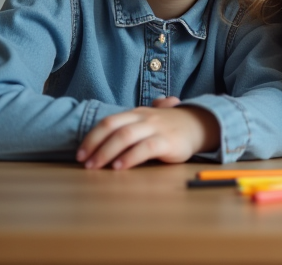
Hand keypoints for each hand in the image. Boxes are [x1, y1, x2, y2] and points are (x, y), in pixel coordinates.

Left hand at [76, 106, 219, 169]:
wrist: (201, 126)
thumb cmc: (171, 126)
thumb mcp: (149, 119)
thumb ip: (130, 123)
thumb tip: (104, 130)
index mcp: (137, 113)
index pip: (108, 122)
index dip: (91, 138)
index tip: (80, 154)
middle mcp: (144, 118)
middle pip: (113, 128)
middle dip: (95, 146)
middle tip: (85, 163)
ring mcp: (156, 128)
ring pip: (126, 136)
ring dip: (107, 152)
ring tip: (96, 167)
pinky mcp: (167, 142)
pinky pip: (145, 148)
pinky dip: (129, 157)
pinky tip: (119, 167)